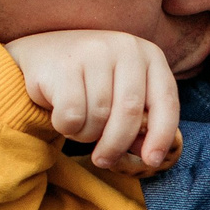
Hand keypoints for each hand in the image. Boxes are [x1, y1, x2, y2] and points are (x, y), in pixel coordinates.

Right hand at [6, 29, 181, 171]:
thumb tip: (150, 157)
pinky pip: (72, 115)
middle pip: (130, 112)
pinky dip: (67, 127)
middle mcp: (126, 48)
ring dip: (87, 135)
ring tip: (79, 125)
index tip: (152, 161)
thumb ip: (140, 121)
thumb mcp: (123, 94)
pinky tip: (61, 116)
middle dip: (117, 145)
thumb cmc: (92, 82)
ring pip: (99, 116)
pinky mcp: (65, 63)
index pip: (165, 101)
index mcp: (150, 55)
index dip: (161, 135)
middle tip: (103, 161)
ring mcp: (95, 51)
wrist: (44, 55)